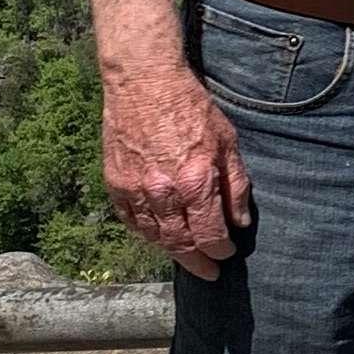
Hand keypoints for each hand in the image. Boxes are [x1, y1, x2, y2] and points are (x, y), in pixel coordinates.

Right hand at [100, 59, 254, 278]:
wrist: (144, 81)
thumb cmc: (191, 107)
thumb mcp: (227, 142)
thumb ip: (235, 185)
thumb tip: (239, 222)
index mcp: (195, 181)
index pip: (210, 234)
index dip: (221, 250)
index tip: (227, 254)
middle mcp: (162, 192)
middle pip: (180, 243)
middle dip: (197, 262)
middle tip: (208, 272)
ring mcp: (134, 189)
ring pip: (154, 236)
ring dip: (171, 250)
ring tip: (186, 255)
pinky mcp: (115, 183)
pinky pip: (130, 221)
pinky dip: (145, 233)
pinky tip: (157, 236)